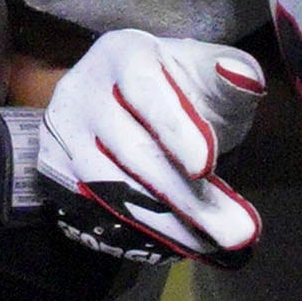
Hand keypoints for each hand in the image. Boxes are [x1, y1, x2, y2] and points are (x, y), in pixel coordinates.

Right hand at [31, 32, 264, 261]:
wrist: (126, 101)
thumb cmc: (178, 87)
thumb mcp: (208, 72)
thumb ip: (233, 74)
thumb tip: (244, 77)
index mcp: (123, 54)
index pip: (145, 91)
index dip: (174, 129)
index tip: (205, 167)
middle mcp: (83, 90)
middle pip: (131, 149)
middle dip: (186, 197)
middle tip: (237, 233)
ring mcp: (64, 133)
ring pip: (109, 186)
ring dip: (164, 224)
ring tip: (212, 246)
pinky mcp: (57, 170)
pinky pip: (93, 209)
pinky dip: (137, 233)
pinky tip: (177, 245)